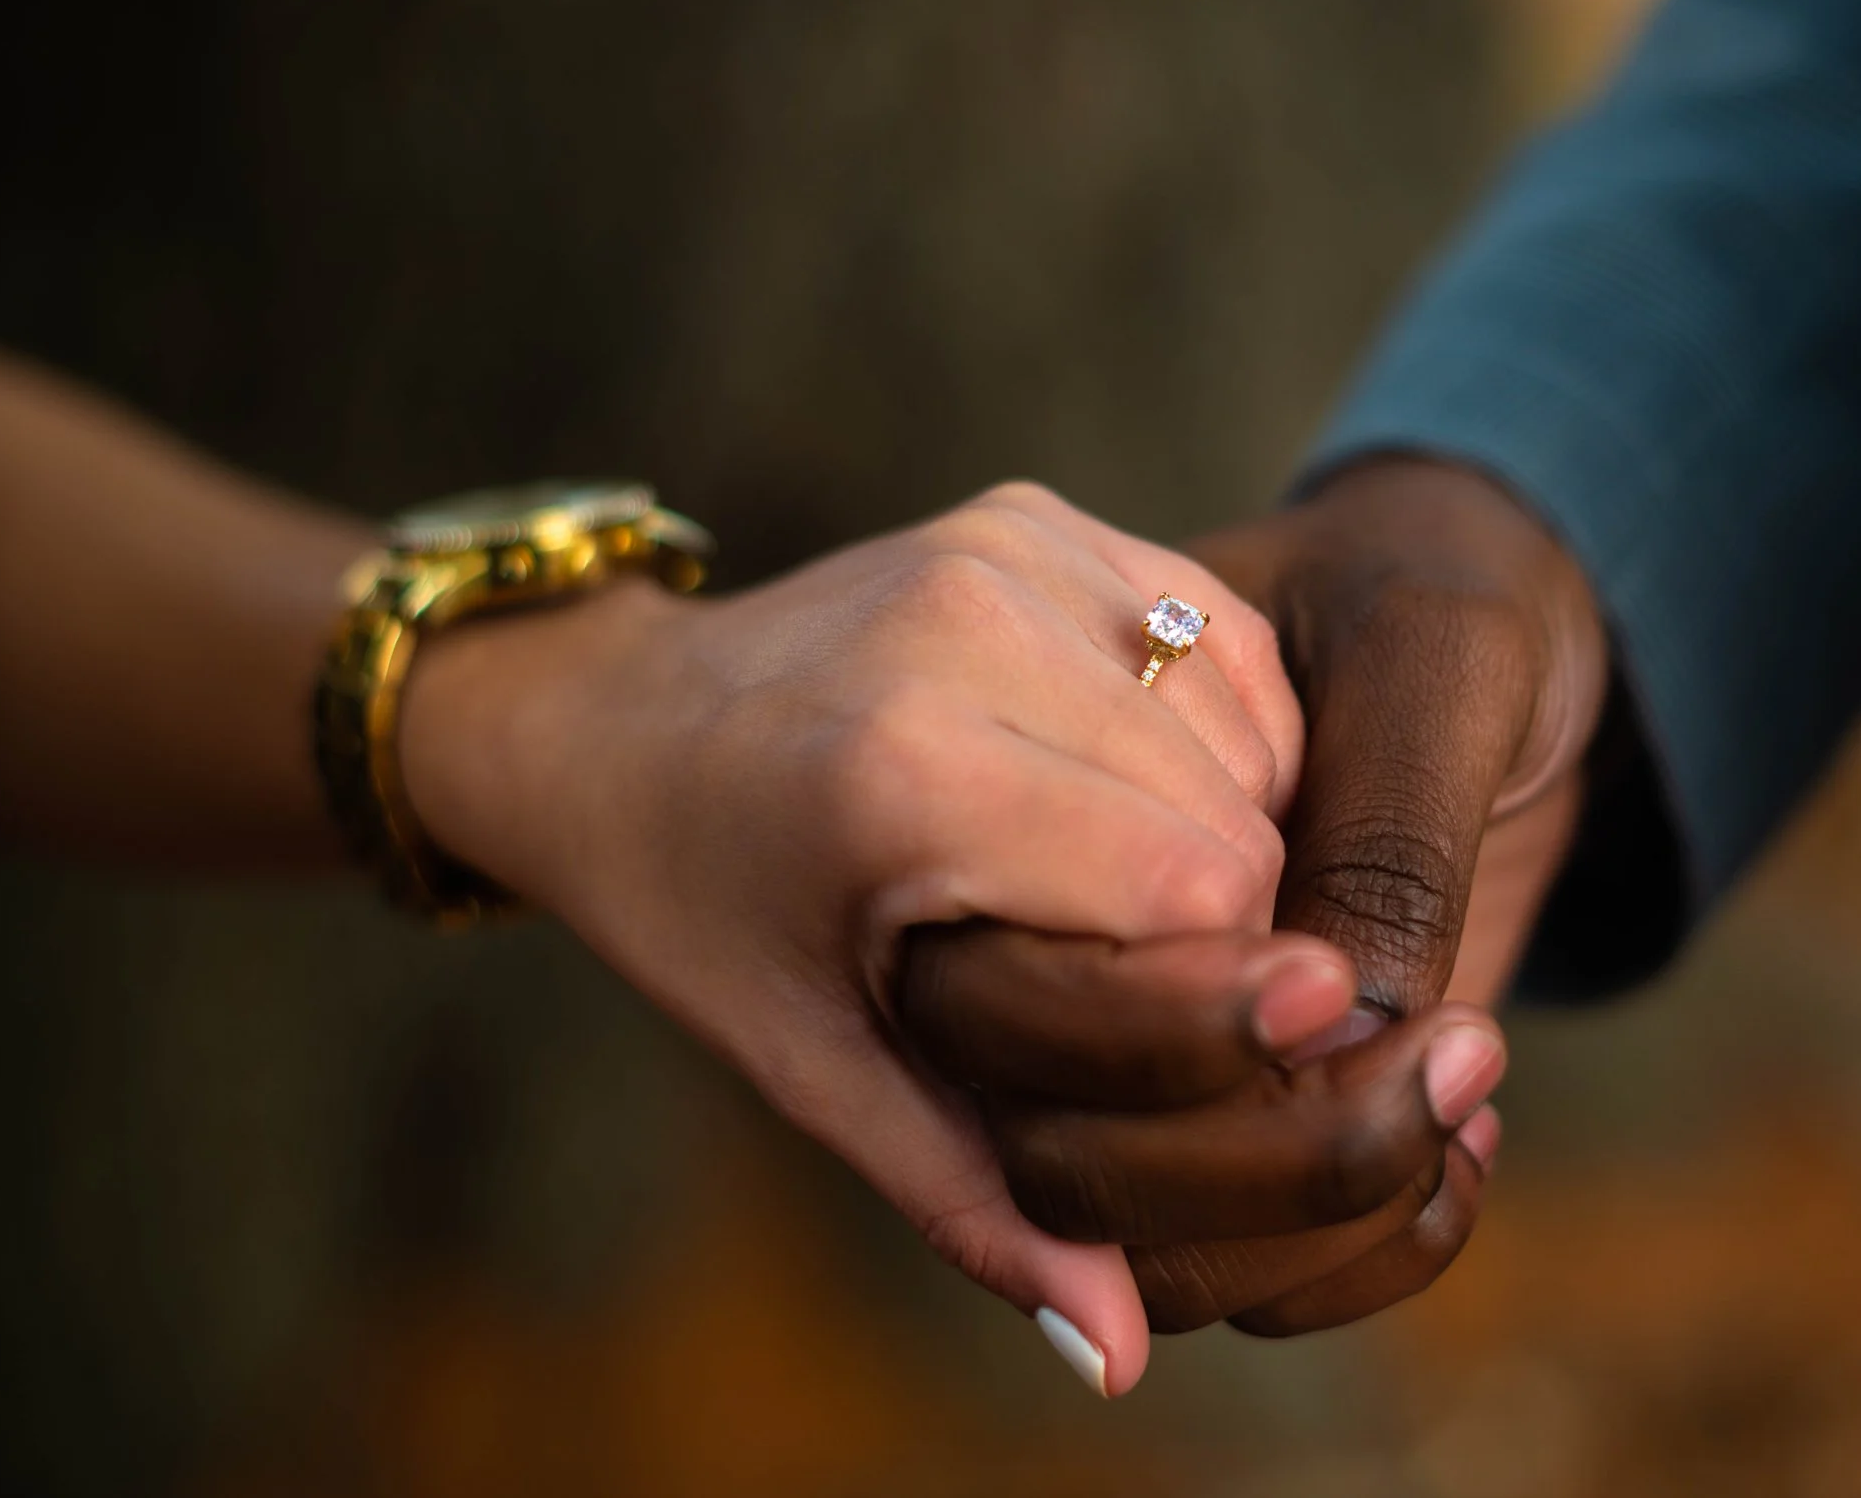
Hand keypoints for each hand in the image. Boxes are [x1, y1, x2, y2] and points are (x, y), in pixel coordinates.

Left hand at [393, 481, 1349, 1393]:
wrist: (613, 718)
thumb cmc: (703, 906)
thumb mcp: (813, 1066)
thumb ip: (975, 1196)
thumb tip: (1117, 1351)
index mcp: (905, 777)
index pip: (1197, 893)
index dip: (1231, 997)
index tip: (1233, 1055)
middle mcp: (968, 628)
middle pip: (1238, 812)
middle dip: (1237, 924)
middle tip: (1162, 986)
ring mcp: (1009, 547)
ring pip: (1247, 721)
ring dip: (1239, 822)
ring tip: (1131, 888)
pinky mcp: (1037, 511)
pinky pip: (1224, 637)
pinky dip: (1223, 728)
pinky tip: (1138, 786)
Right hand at [903, 457, 1609, 1351]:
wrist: (1478, 610)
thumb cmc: (1441, 585)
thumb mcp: (1435, 657)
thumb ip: (1383, 832)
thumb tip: (1355, 1025)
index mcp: (1024, 786)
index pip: (1041, 990)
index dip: (1186, 1023)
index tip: (1353, 983)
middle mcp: (1042, 933)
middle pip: (1068, 1155)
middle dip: (1271, 1158)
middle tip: (1466, 1056)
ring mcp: (1118, 1032)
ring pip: (1142, 1244)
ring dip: (1322, 1224)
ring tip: (1474, 1102)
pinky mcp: (1217, 1104)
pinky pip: (1233, 1270)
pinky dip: (1362, 1256)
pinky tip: (1470, 1152)